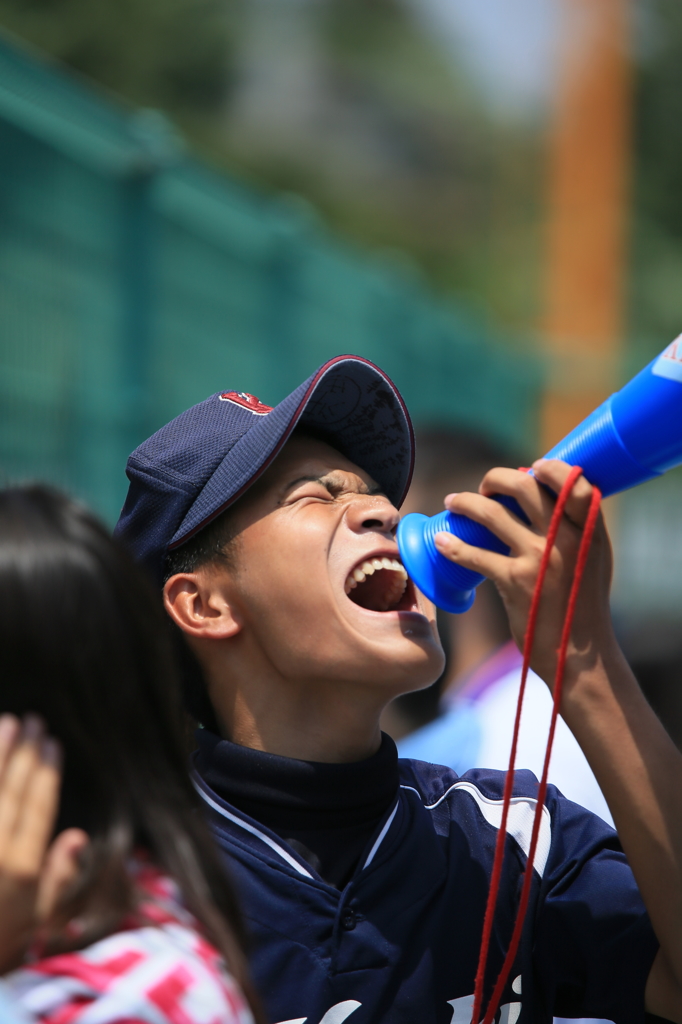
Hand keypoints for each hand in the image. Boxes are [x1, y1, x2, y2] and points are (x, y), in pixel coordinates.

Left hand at [0, 715, 87, 971]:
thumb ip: (57, 878)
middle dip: (24, 753)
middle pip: (11, 792)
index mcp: (21, 870)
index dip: (47, 772)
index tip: (52, 741)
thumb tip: (77, 835)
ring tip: (6, 723)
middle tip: (31, 720)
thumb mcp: (34, 921)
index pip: (37, 809)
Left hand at [433, 459, 615, 688]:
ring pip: (492, 514)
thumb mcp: (593, 557)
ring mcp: (540, 559)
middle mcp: (567, 537)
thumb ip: (576, 526)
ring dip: (466, 503)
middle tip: (485, 488)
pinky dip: (453, 545)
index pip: (571, 479)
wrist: (580, 653)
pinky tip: (442, 541)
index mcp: (590, 528)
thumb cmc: (582, 602)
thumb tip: (544, 496)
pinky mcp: (515, 582)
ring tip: (453, 503)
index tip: (529, 469)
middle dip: (496, 479)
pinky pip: (475, 555)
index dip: (548, 468)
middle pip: (524, 487)